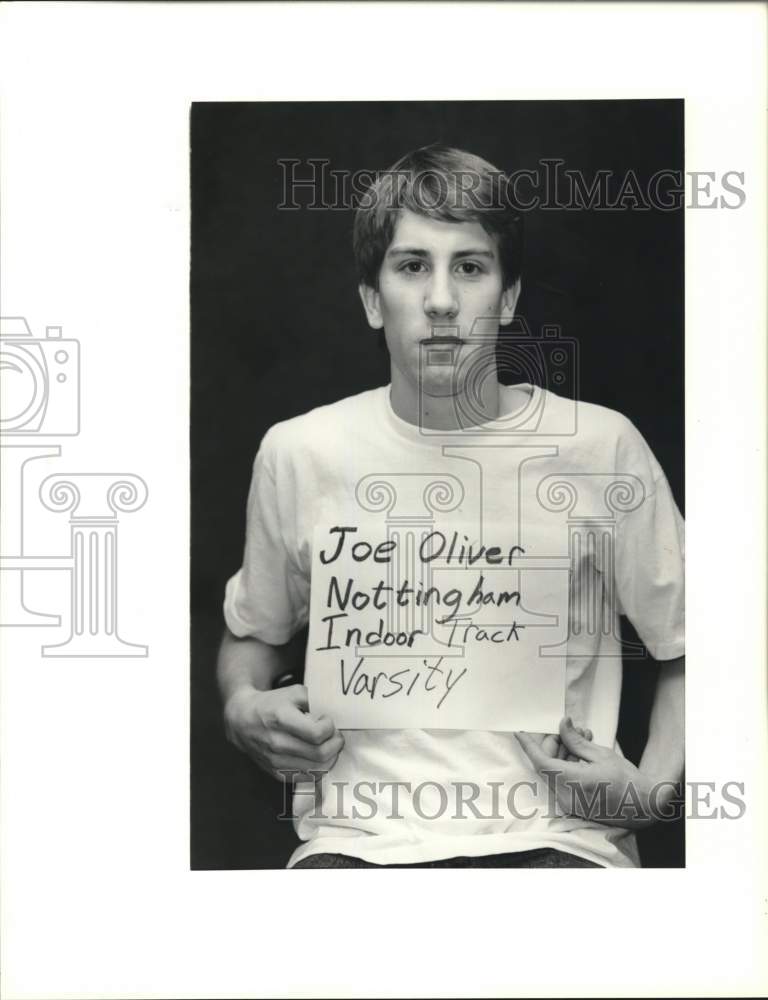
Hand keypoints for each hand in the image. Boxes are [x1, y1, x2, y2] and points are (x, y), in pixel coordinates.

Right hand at [223, 684, 343, 780]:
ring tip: (328, 745)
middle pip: (320, 754)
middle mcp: (277, 743)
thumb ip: (314, 699)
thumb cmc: (271, 704)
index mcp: (280, 719)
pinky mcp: (277, 774)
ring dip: (330, 757)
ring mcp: (276, 761)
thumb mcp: (292, 692)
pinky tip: (317, 756)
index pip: (316, 734)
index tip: (328, 721)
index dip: (329, 728)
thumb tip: (336, 710)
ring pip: (317, 769)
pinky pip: (307, 778)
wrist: (243, 721)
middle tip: (335, 734)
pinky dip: (319, 768)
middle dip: (335, 743)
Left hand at [515, 717, 676, 827]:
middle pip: (547, 765)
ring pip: (554, 773)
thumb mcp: (601, 754)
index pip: (541, 761)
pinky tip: (581, 753)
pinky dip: (567, 766)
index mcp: (572, 782)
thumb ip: (575, 741)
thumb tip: (562, 725)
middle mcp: (567, 796)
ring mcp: (569, 804)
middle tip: (566, 730)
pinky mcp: (574, 806)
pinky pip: (562, 782)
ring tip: (582, 738)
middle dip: (553, 745)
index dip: (528, 745)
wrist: (644, 806)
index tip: (519, 733)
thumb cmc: (627, 780)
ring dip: (563, 754)